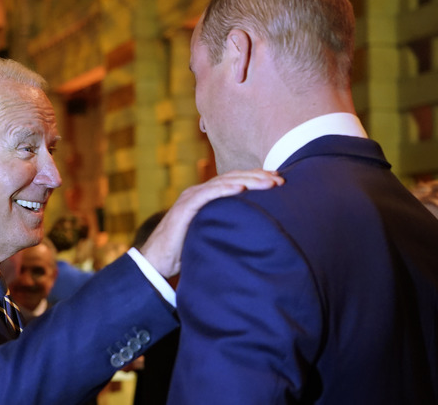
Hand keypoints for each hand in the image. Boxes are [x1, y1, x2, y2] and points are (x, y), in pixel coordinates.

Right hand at [139, 169, 283, 276]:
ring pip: (223, 182)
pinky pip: (207, 195)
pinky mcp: (184, 208)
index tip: (278, 181)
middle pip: (233, 178)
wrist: (157, 261)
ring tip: (268, 183)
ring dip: (248, 181)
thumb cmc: (185, 251)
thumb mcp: (211, 236)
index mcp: (206, 197)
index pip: (235, 182)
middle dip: (258, 177)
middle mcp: (199, 192)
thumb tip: (256, 233)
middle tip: (281, 180)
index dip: (256, 179)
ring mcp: (190, 198)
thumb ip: (228, 228)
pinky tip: (241, 188)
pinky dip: (224, 189)